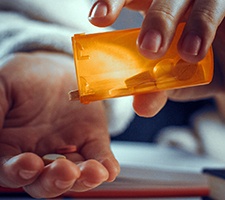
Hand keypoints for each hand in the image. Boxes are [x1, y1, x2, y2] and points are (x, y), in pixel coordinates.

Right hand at [0, 51, 119, 197]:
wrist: (55, 68)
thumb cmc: (26, 78)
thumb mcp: (3, 88)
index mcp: (14, 146)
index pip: (13, 171)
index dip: (19, 173)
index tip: (29, 164)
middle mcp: (42, 153)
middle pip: (46, 181)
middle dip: (55, 181)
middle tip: (65, 171)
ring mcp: (68, 148)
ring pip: (75, 174)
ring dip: (84, 178)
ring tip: (92, 172)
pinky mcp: (91, 139)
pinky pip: (99, 156)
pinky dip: (105, 165)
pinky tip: (109, 169)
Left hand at [88, 0, 224, 116]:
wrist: (222, 70)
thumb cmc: (190, 69)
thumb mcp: (169, 82)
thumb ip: (155, 90)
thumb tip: (141, 107)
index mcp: (152, 11)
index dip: (113, 2)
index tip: (98, 20)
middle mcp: (176, 1)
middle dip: (156, 19)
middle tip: (149, 48)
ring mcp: (204, 0)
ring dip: (194, 24)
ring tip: (187, 53)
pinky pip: (219, 6)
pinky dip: (208, 24)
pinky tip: (202, 48)